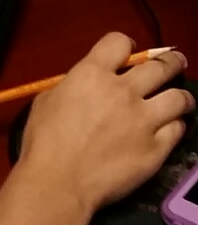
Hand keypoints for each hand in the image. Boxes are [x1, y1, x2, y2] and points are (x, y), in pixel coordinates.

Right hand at [19, 32, 194, 216]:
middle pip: (160, 66)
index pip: (119, 42)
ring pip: (179, 97)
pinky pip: (178, 129)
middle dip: (170, 62)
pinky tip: (172, 127)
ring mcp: (144, 120)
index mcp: (93, 73)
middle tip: (174, 64)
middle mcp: (124, 91)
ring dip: (181, 96)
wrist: (59, 182)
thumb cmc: (44, 141)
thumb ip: (71, 86)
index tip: (130, 54)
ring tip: (180, 99)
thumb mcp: (47, 100)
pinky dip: (176, 125)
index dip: (127, 45)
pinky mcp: (155, 148)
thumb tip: (82, 86)